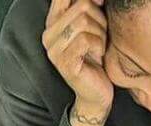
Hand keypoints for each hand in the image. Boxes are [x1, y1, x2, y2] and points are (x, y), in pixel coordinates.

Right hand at [43, 0, 111, 116]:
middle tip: (102, 34)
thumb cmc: (95, 57)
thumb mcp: (92, 26)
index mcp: (53, 23)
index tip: (100, 3)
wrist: (96, 92)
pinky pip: (85, 40)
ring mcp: (54, 50)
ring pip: (83, 21)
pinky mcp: (64, 62)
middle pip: (81, 6)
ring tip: (100, 45)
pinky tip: (98, 55)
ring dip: (100, 32)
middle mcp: (48, 35)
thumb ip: (88, 7)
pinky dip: (98, 45)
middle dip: (99, 18)